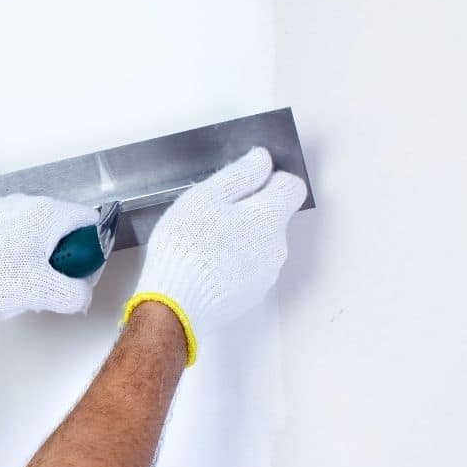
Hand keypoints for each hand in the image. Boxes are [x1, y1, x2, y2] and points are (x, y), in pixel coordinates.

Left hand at [0, 194, 99, 318]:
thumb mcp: (40, 290)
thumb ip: (72, 294)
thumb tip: (81, 295)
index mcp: (48, 213)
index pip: (89, 222)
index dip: (92, 252)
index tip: (79, 276)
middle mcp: (26, 205)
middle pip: (59, 236)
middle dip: (56, 268)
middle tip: (44, 292)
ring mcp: (0, 212)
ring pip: (32, 244)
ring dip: (30, 272)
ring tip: (11, 295)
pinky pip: (7, 244)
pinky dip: (8, 266)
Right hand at [124, 147, 306, 364]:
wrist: (174, 306)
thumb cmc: (186, 247)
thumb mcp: (205, 198)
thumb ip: (239, 175)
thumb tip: (262, 160)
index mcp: (270, 217)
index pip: (291, 186)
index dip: (269, 180)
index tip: (243, 185)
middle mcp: (277, 246)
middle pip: (273, 217)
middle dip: (249, 211)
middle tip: (211, 216)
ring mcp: (266, 275)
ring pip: (260, 244)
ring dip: (240, 239)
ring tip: (203, 245)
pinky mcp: (251, 295)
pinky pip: (248, 269)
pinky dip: (232, 263)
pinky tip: (204, 266)